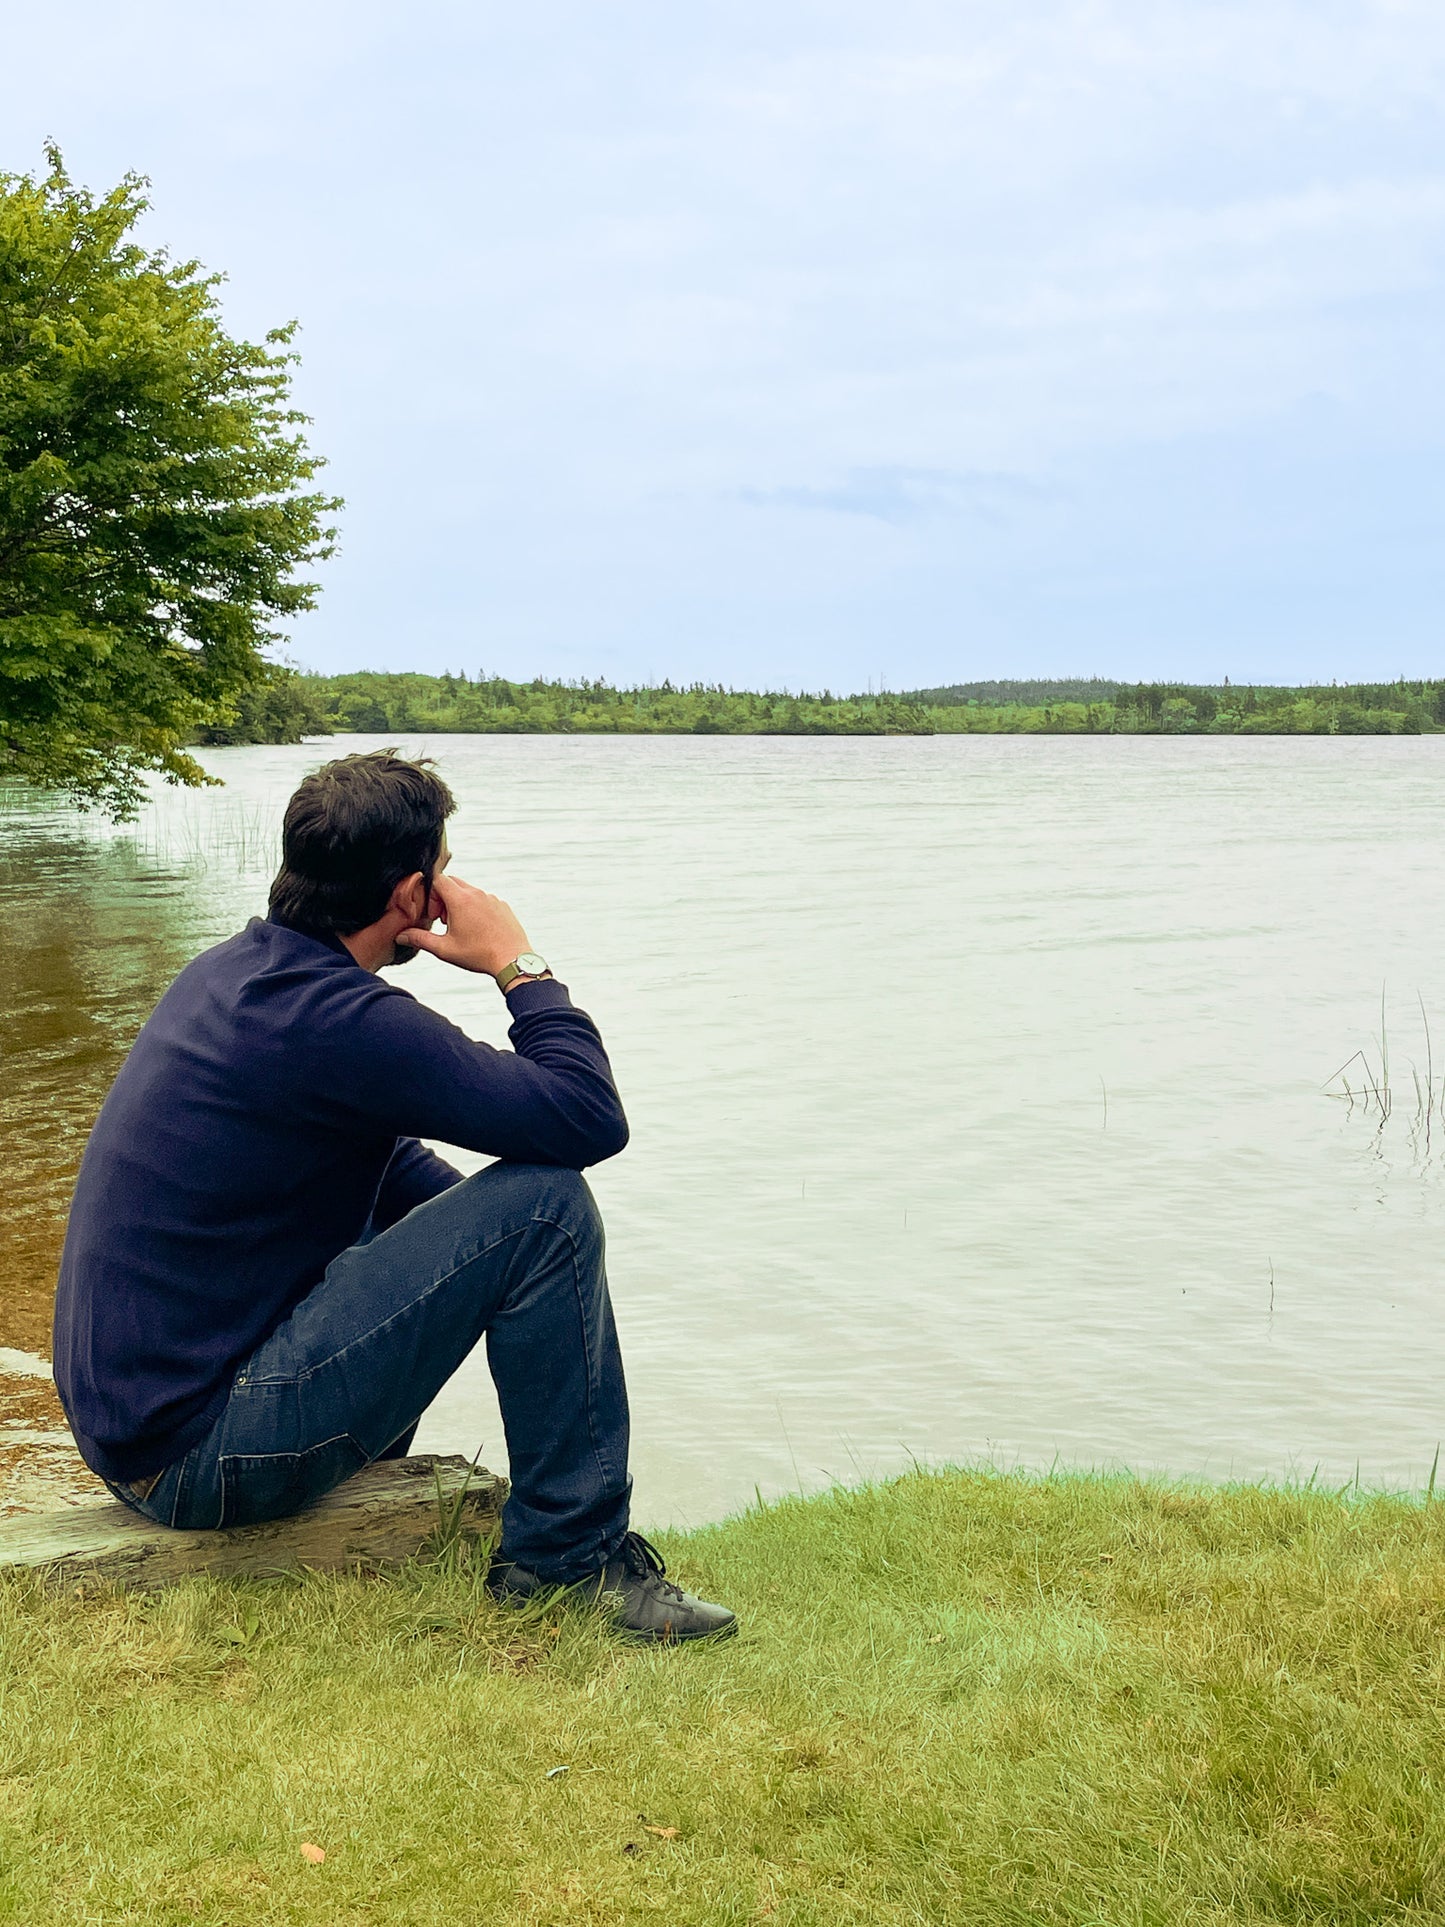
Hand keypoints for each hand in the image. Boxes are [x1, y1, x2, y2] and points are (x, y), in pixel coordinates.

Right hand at [397, 871, 532, 977]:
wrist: (512, 960)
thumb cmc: (479, 955)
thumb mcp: (445, 949)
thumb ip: (420, 939)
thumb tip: (401, 936)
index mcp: (461, 900)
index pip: (438, 879)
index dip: (431, 894)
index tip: (434, 915)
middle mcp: (477, 894)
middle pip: (453, 882)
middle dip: (443, 898)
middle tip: (444, 921)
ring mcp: (492, 898)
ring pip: (469, 891)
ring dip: (459, 903)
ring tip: (460, 927)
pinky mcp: (502, 906)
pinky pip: (484, 899)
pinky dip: (476, 908)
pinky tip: (477, 929)